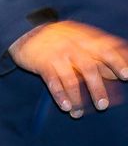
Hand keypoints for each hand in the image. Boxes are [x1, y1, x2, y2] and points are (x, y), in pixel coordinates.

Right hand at [8, 21, 127, 117]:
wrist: (27, 31)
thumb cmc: (60, 39)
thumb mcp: (81, 39)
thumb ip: (99, 54)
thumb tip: (117, 73)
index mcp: (87, 39)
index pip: (106, 50)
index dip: (117, 63)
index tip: (126, 76)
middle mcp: (74, 47)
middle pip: (89, 68)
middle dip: (97, 88)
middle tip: (102, 106)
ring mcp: (58, 56)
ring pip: (71, 79)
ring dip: (77, 98)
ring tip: (79, 113)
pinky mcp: (43, 64)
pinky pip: (53, 82)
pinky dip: (59, 95)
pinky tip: (65, 107)